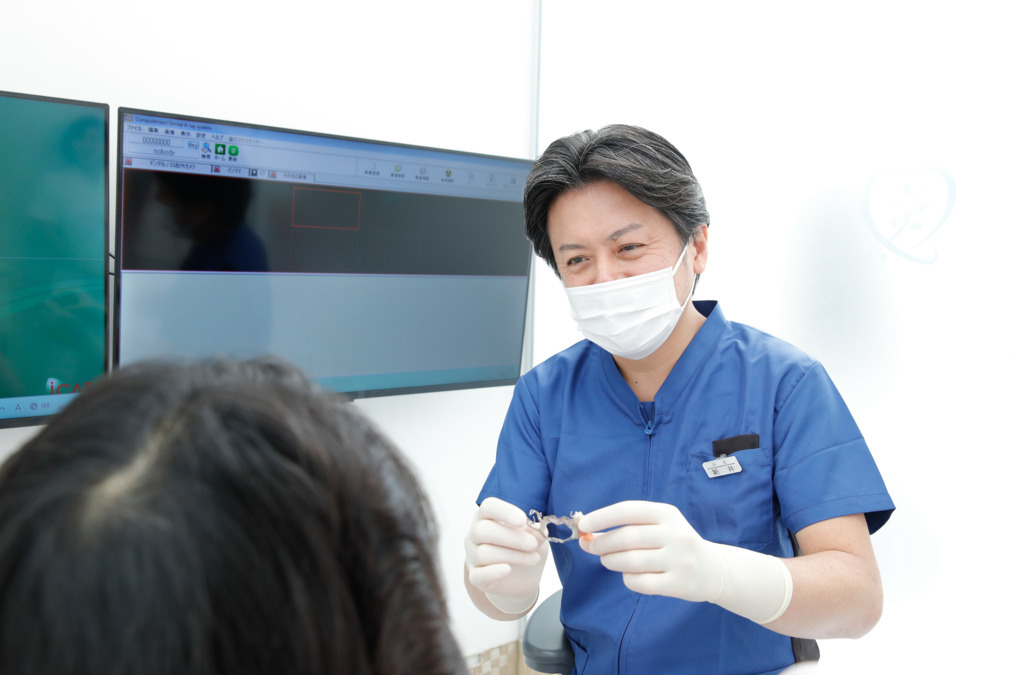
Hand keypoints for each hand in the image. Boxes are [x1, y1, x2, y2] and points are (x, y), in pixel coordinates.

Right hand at [465, 497, 547, 612]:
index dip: (505, 512)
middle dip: (512, 537)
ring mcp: (472, 556)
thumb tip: (539, 530)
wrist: (522, 578)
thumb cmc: (524, 549)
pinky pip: (477, 575)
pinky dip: (493, 572)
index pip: (488, 507)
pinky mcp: (475, 576)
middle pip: (483, 530)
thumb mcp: (534, 537)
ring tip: (534, 559)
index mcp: (488, 517)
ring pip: (483, 553)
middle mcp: (475, 534)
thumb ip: (535, 532)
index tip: (523, 520)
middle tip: (534, 544)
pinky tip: (507, 570)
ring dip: (513, 556)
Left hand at [578, 500, 722, 601]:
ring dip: (610, 561)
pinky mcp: (679, 583)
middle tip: (590, 547)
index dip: (602, 517)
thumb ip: (627, 525)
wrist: (712, 569)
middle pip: (626, 537)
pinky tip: (629, 575)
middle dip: (601, 543)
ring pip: (630, 561)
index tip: (583, 525)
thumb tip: (587, 532)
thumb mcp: (660, 525)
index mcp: (667, 513)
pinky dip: (627, 579)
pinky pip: (640, 582)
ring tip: (608, 560)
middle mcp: (675, 534)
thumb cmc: (675, 543)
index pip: (628, 510)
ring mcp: (679, 560)